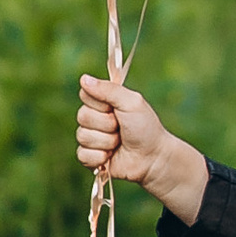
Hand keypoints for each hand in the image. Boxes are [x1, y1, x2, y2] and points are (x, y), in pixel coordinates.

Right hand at [76, 76, 204, 219]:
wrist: (153, 157)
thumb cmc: (146, 128)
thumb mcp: (131, 103)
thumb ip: (109, 90)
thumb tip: (84, 79)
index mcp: (104, 102)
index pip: (85, 95)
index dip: (101, 104)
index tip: (116, 108)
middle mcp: (95, 118)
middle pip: (82, 116)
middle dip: (106, 124)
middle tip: (121, 127)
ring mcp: (92, 138)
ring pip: (83, 136)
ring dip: (106, 141)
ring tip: (120, 142)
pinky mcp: (90, 157)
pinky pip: (82, 155)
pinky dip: (99, 157)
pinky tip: (111, 156)